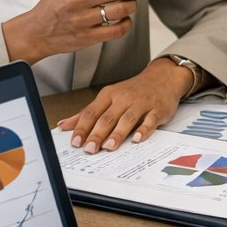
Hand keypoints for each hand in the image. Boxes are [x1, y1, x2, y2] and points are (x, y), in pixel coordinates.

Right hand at [2, 0, 147, 62]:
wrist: (37, 32)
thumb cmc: (54, 4)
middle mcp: (75, 1)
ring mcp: (81, 20)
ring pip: (119, 10)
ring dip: (132, 4)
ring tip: (132, 2)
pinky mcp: (87, 38)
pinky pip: (117, 30)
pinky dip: (127, 23)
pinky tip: (125, 18)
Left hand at [55, 57, 192, 152]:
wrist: (162, 78)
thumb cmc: (133, 91)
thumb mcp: (108, 97)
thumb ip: (87, 112)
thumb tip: (64, 125)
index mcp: (109, 95)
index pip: (92, 112)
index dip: (82, 127)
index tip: (75, 142)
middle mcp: (124, 98)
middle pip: (107, 117)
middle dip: (97, 134)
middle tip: (89, 149)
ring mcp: (141, 103)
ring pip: (127, 119)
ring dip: (117, 134)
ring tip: (108, 147)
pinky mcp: (157, 110)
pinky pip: (150, 120)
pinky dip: (144, 130)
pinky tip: (137, 138)